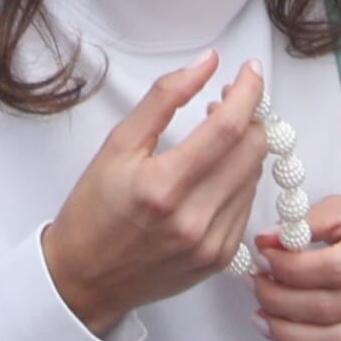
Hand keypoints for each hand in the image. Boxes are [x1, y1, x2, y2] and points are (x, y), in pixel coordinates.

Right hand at [40, 52, 269, 336]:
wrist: (85, 277)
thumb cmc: (94, 208)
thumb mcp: (117, 143)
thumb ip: (164, 98)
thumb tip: (206, 64)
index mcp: (162, 187)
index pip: (227, 129)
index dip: (247, 93)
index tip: (249, 71)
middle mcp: (193, 220)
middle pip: (252, 152)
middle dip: (249, 116)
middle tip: (227, 100)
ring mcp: (211, 244)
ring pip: (254, 177)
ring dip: (245, 146)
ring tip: (217, 134)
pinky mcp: (221, 259)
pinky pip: (247, 206)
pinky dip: (239, 178)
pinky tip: (216, 170)